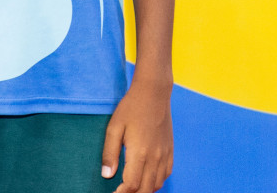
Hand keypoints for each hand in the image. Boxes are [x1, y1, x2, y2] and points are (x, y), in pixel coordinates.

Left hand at [102, 76, 172, 192]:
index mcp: (139, 153)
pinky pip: (165, 175)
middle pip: (145, 189)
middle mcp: (155, 158)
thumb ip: (109, 153)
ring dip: (144, 190)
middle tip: (119, 192)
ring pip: (157, 185)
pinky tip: (146, 179)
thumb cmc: (131, 108)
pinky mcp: (170, 151)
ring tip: (131, 188)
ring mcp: (165, 155)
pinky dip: (156, 182)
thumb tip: (106, 175)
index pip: (131, 185)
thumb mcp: (114, 128)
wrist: (154, 94)